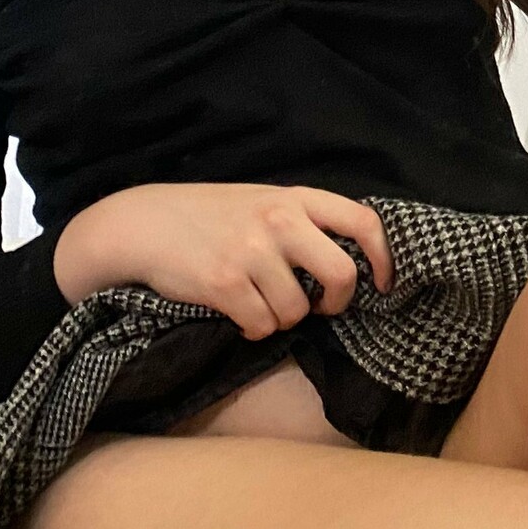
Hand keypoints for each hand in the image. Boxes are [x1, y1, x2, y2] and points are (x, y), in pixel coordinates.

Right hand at [76, 182, 394, 339]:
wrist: (144, 224)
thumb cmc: (208, 216)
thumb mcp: (261, 201)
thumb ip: (301, 221)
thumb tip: (347, 263)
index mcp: (293, 198)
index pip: (362, 222)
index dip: (383, 258)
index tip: (382, 283)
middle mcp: (278, 220)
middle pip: (342, 275)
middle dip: (335, 303)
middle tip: (318, 307)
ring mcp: (251, 251)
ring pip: (297, 311)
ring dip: (281, 318)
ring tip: (258, 303)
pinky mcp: (224, 283)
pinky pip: (261, 326)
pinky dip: (252, 329)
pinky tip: (236, 313)